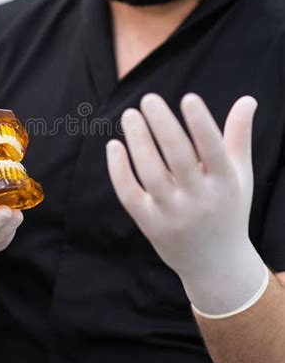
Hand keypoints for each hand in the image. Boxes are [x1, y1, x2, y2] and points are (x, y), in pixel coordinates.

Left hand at [106, 93, 266, 315]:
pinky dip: (119, 170)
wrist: (215, 264)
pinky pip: (129, 194)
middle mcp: (200, 200)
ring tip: (131, 115)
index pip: (214, 151)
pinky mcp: (150, 225)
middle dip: (163, 126)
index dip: (202, 125)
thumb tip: (248, 99)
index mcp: (225, 184)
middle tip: (149, 99)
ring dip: (139, 142)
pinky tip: (115, 145)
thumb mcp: (239, 175)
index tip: (188, 98)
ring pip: (151, 174)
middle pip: (179, 159)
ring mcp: (173, 214)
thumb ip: (239, 136)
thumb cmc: (228, 209)